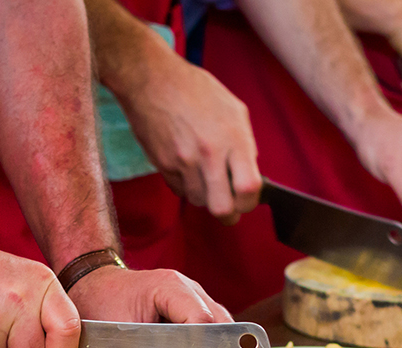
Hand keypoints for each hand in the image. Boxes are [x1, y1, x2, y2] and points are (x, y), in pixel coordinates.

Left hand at [68, 264, 231, 322]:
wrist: (94, 285)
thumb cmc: (101, 305)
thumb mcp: (116, 335)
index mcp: (170, 287)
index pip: (201, 320)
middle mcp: (189, 288)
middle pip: (219, 323)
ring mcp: (194, 296)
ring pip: (221, 326)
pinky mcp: (193, 307)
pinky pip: (211, 327)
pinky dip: (210, 347)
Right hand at [116, 44, 261, 223]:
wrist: (151, 79)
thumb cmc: (194, 90)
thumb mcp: (233, 108)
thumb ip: (245, 143)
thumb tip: (250, 172)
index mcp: (232, 137)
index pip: (249, 188)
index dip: (250, 202)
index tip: (248, 200)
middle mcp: (208, 153)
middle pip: (222, 209)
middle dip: (229, 214)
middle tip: (230, 206)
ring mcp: (183, 161)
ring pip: (199, 202)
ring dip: (205, 197)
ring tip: (205, 177)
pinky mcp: (163, 165)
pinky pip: (179, 190)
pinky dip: (186, 185)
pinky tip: (187, 165)